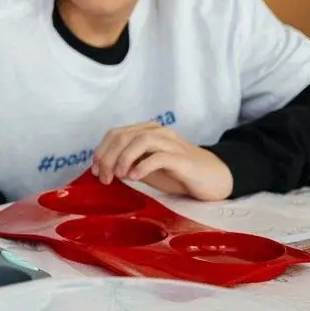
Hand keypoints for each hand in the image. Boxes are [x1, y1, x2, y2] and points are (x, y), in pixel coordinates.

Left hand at [91, 122, 232, 201]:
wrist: (214, 178)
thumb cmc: (178, 174)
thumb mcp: (147, 169)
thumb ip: (128, 165)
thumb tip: (104, 170)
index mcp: (147, 132)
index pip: (115, 134)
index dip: (101, 151)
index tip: (95, 171)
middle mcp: (158, 133)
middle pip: (124, 136)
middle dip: (109, 157)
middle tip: (105, 178)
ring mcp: (171, 144)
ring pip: (141, 141)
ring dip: (124, 159)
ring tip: (119, 177)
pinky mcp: (183, 159)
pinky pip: (160, 156)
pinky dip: (143, 165)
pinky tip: (135, 177)